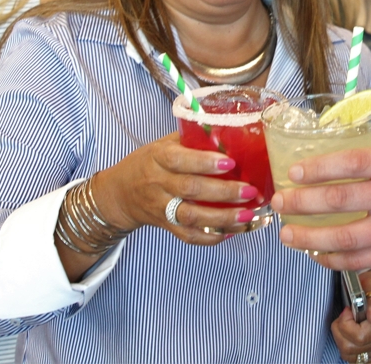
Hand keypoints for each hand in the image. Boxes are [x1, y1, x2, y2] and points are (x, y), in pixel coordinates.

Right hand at [94, 132, 260, 247]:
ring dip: (223, 219)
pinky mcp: (166, 226)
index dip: (205, 162)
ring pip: (191, 217)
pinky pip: (189, 236)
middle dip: (224, 192)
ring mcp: (161, 207)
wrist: (120, 193)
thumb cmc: (149, 162)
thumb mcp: (164, 144)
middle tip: (250, 191)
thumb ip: (192, 140)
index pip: (181, 160)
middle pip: (190, 190)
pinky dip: (212, 237)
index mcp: (158, 157)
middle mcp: (158, 183)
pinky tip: (234, 231)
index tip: (230, 162)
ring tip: (248, 215)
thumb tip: (230, 133)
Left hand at [270, 145, 370, 270]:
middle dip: (304, 202)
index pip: (353, 163)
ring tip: (288, 235)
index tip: (295, 172)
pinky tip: (318, 255)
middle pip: (343, 200)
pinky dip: (336, 259)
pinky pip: (364, 259)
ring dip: (312, 238)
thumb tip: (337, 164)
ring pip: (348, 236)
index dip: (320, 168)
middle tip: (280, 202)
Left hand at [331, 267, 370, 362]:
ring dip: (341, 339)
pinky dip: (347, 346)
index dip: (346, 323)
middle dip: (340, 330)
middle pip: (352, 348)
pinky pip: (355, 358)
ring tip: (346, 324)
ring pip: (350, 355)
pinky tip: (350, 333)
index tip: (347, 309)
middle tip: (344, 315)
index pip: (359, 336)